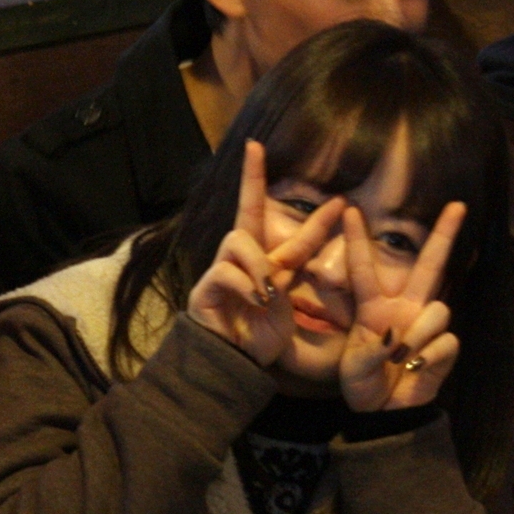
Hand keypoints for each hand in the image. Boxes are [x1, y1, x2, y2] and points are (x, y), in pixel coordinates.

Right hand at [188, 140, 344, 368]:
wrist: (236, 365)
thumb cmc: (261, 337)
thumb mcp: (288, 301)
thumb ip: (293, 270)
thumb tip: (308, 254)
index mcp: (263, 261)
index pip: (267, 217)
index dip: (264, 184)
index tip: (259, 148)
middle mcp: (241, 260)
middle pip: (246, 210)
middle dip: (251, 177)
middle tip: (255, 148)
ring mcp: (220, 271)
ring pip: (239, 239)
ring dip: (258, 264)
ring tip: (267, 293)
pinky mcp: (205, 288)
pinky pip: (227, 270)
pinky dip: (247, 285)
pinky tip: (255, 301)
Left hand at [336, 199, 464, 411]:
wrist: (383, 413)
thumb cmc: (362, 385)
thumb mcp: (353, 368)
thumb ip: (369, 350)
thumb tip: (396, 334)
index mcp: (374, 308)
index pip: (364, 268)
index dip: (358, 240)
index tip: (351, 210)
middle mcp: (405, 309)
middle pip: (430, 265)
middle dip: (445, 234)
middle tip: (458, 204)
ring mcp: (426, 326)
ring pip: (437, 310)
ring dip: (417, 337)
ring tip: (400, 360)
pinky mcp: (445, 347)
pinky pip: (443, 341)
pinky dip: (427, 359)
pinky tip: (415, 370)